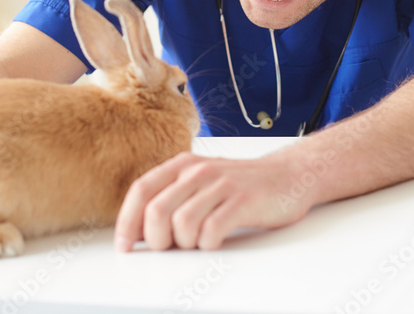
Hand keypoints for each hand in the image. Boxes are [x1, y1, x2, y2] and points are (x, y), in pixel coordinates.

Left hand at [114, 151, 313, 250]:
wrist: (288, 176)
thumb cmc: (241, 185)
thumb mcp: (200, 183)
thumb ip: (171, 199)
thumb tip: (138, 231)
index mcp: (183, 165)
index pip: (142, 190)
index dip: (127, 221)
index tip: (125, 245)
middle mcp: (199, 170)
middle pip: (157, 210)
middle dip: (156, 239)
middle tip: (170, 247)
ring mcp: (221, 184)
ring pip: (182, 223)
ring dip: (185, 243)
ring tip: (199, 241)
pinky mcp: (243, 201)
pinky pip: (212, 230)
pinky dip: (208, 244)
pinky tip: (216, 240)